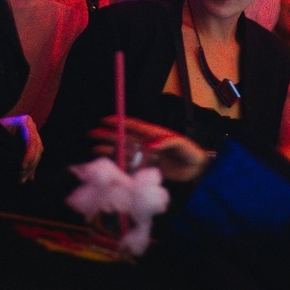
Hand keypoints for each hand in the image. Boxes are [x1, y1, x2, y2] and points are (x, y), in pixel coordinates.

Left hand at [0, 114, 42, 182]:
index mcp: (25, 122)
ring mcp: (33, 136)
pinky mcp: (30, 144)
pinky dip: (31, 168)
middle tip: (21, 177)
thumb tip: (16, 163)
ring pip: (37, 154)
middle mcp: (32, 128)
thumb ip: (8, 148)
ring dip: (31, 169)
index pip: (31, 141)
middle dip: (30, 165)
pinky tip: (28, 178)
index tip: (22, 167)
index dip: (29, 155)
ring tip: (22, 180)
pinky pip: (34, 157)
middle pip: (37, 148)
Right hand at [90, 116, 209, 182]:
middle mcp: (146, 144)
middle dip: (108, 135)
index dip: (119, 122)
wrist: (196, 170)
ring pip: (124, 152)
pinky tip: (108, 164)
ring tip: (94, 148)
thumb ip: (164, 143)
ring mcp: (145, 156)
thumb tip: (147, 146)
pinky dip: (119, 165)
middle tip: (92, 133)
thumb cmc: (190, 152)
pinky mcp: (146, 169)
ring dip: (110, 150)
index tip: (105, 120)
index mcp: (153, 134)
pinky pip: (130, 166)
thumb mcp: (179, 144)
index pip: (133, 126)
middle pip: (124, 138)